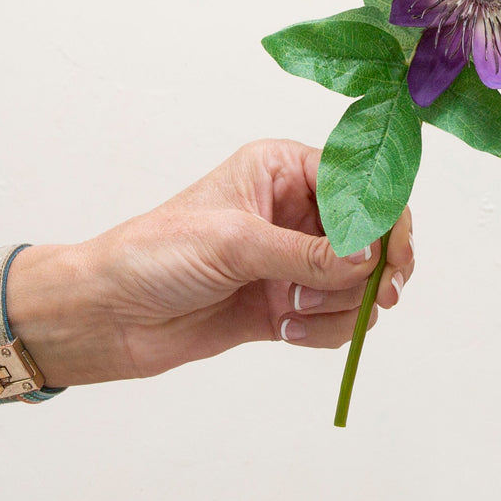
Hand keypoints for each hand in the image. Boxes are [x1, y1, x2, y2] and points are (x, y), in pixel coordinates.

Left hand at [9, 139, 414, 386]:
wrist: (107, 315)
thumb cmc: (155, 255)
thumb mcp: (234, 243)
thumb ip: (307, 253)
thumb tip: (368, 260)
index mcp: (281, 170)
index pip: (357, 181)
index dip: (385, 216)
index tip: (392, 256)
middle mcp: (293, 210)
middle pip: (369, 234)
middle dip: (376, 267)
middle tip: (382, 296)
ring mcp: (290, 260)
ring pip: (356, 282)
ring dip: (339, 304)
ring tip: (294, 310)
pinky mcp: (284, 303)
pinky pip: (333, 317)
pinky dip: (323, 330)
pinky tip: (285, 330)